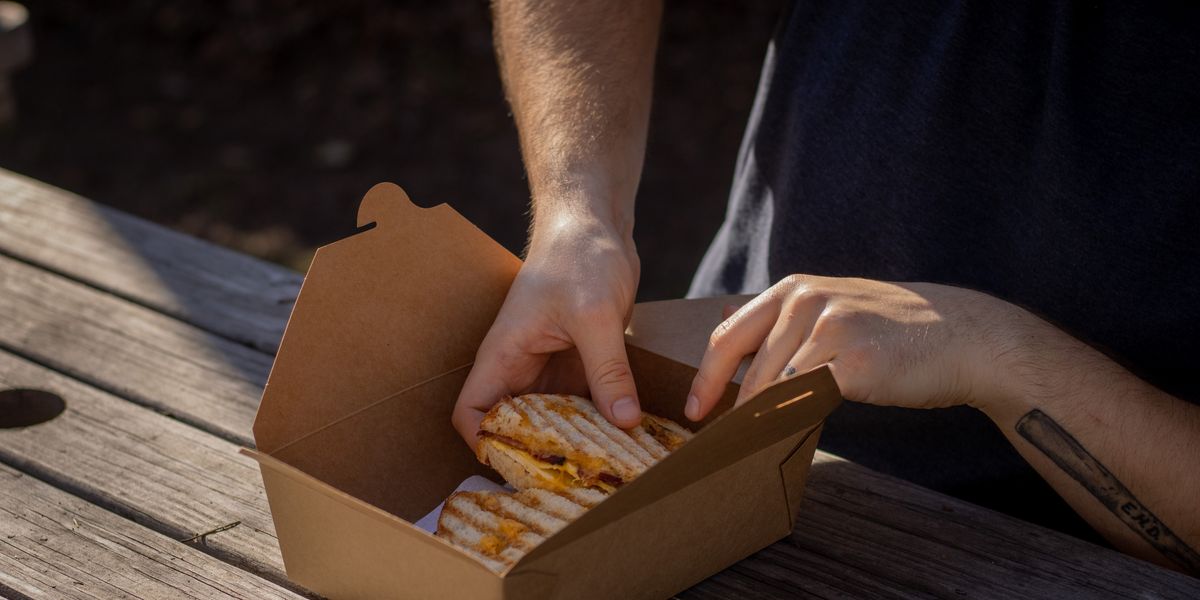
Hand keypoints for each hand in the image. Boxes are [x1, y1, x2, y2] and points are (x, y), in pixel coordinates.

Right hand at [452, 217, 641, 448]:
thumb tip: (622, 422)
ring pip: (553, 419)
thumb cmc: (579, 255)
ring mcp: (550, 366)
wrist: (596, 222)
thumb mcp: (595, 314)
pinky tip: (627, 437)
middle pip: (514, 426)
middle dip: (538, 454)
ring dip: (575, 440)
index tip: (520, 466)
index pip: (470, 413)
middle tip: (575, 482)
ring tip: (606, 470)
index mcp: (503, 355)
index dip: (484, 443)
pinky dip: (601, 420)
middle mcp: (521, 366)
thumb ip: (607, 370)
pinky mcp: (580, 362)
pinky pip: (584, 403)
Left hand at [685, 274, 1021, 420]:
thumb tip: (726, 324)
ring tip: (746, 441)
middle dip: (715, 397)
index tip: (694, 407)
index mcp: (794, 289)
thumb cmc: (894, 331)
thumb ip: (783, 320)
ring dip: (753, 416)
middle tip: (705, 433)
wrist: (961, 336)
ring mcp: (829, 328)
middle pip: (738, 357)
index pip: (729, 333)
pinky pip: (804, 398)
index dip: (706, 375)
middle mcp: (806, 301)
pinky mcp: (853, 361)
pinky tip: (784, 437)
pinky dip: (788, 419)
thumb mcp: (832, 307)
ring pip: (769, 383)